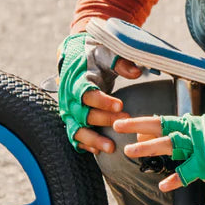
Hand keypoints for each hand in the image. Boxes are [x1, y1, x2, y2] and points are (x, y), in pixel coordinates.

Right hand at [57, 31, 142, 153]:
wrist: (74, 56)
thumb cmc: (93, 55)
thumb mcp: (106, 52)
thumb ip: (120, 62)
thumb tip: (136, 72)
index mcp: (75, 81)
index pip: (86, 94)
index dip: (102, 101)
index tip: (120, 105)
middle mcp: (69, 98)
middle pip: (83, 114)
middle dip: (104, 120)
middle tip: (125, 122)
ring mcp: (69, 111)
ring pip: (77, 129)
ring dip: (93, 139)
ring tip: (111, 148)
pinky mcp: (71, 119)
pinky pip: (75, 136)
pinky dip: (85, 144)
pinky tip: (100, 151)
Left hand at [114, 104, 204, 191]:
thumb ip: (195, 143)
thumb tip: (179, 151)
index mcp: (194, 124)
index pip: (163, 121)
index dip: (143, 122)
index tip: (126, 121)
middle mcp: (194, 131)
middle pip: (160, 126)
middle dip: (137, 126)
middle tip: (117, 126)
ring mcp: (201, 145)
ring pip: (169, 144)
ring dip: (148, 147)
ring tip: (130, 151)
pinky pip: (189, 171)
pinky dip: (176, 178)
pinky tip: (164, 184)